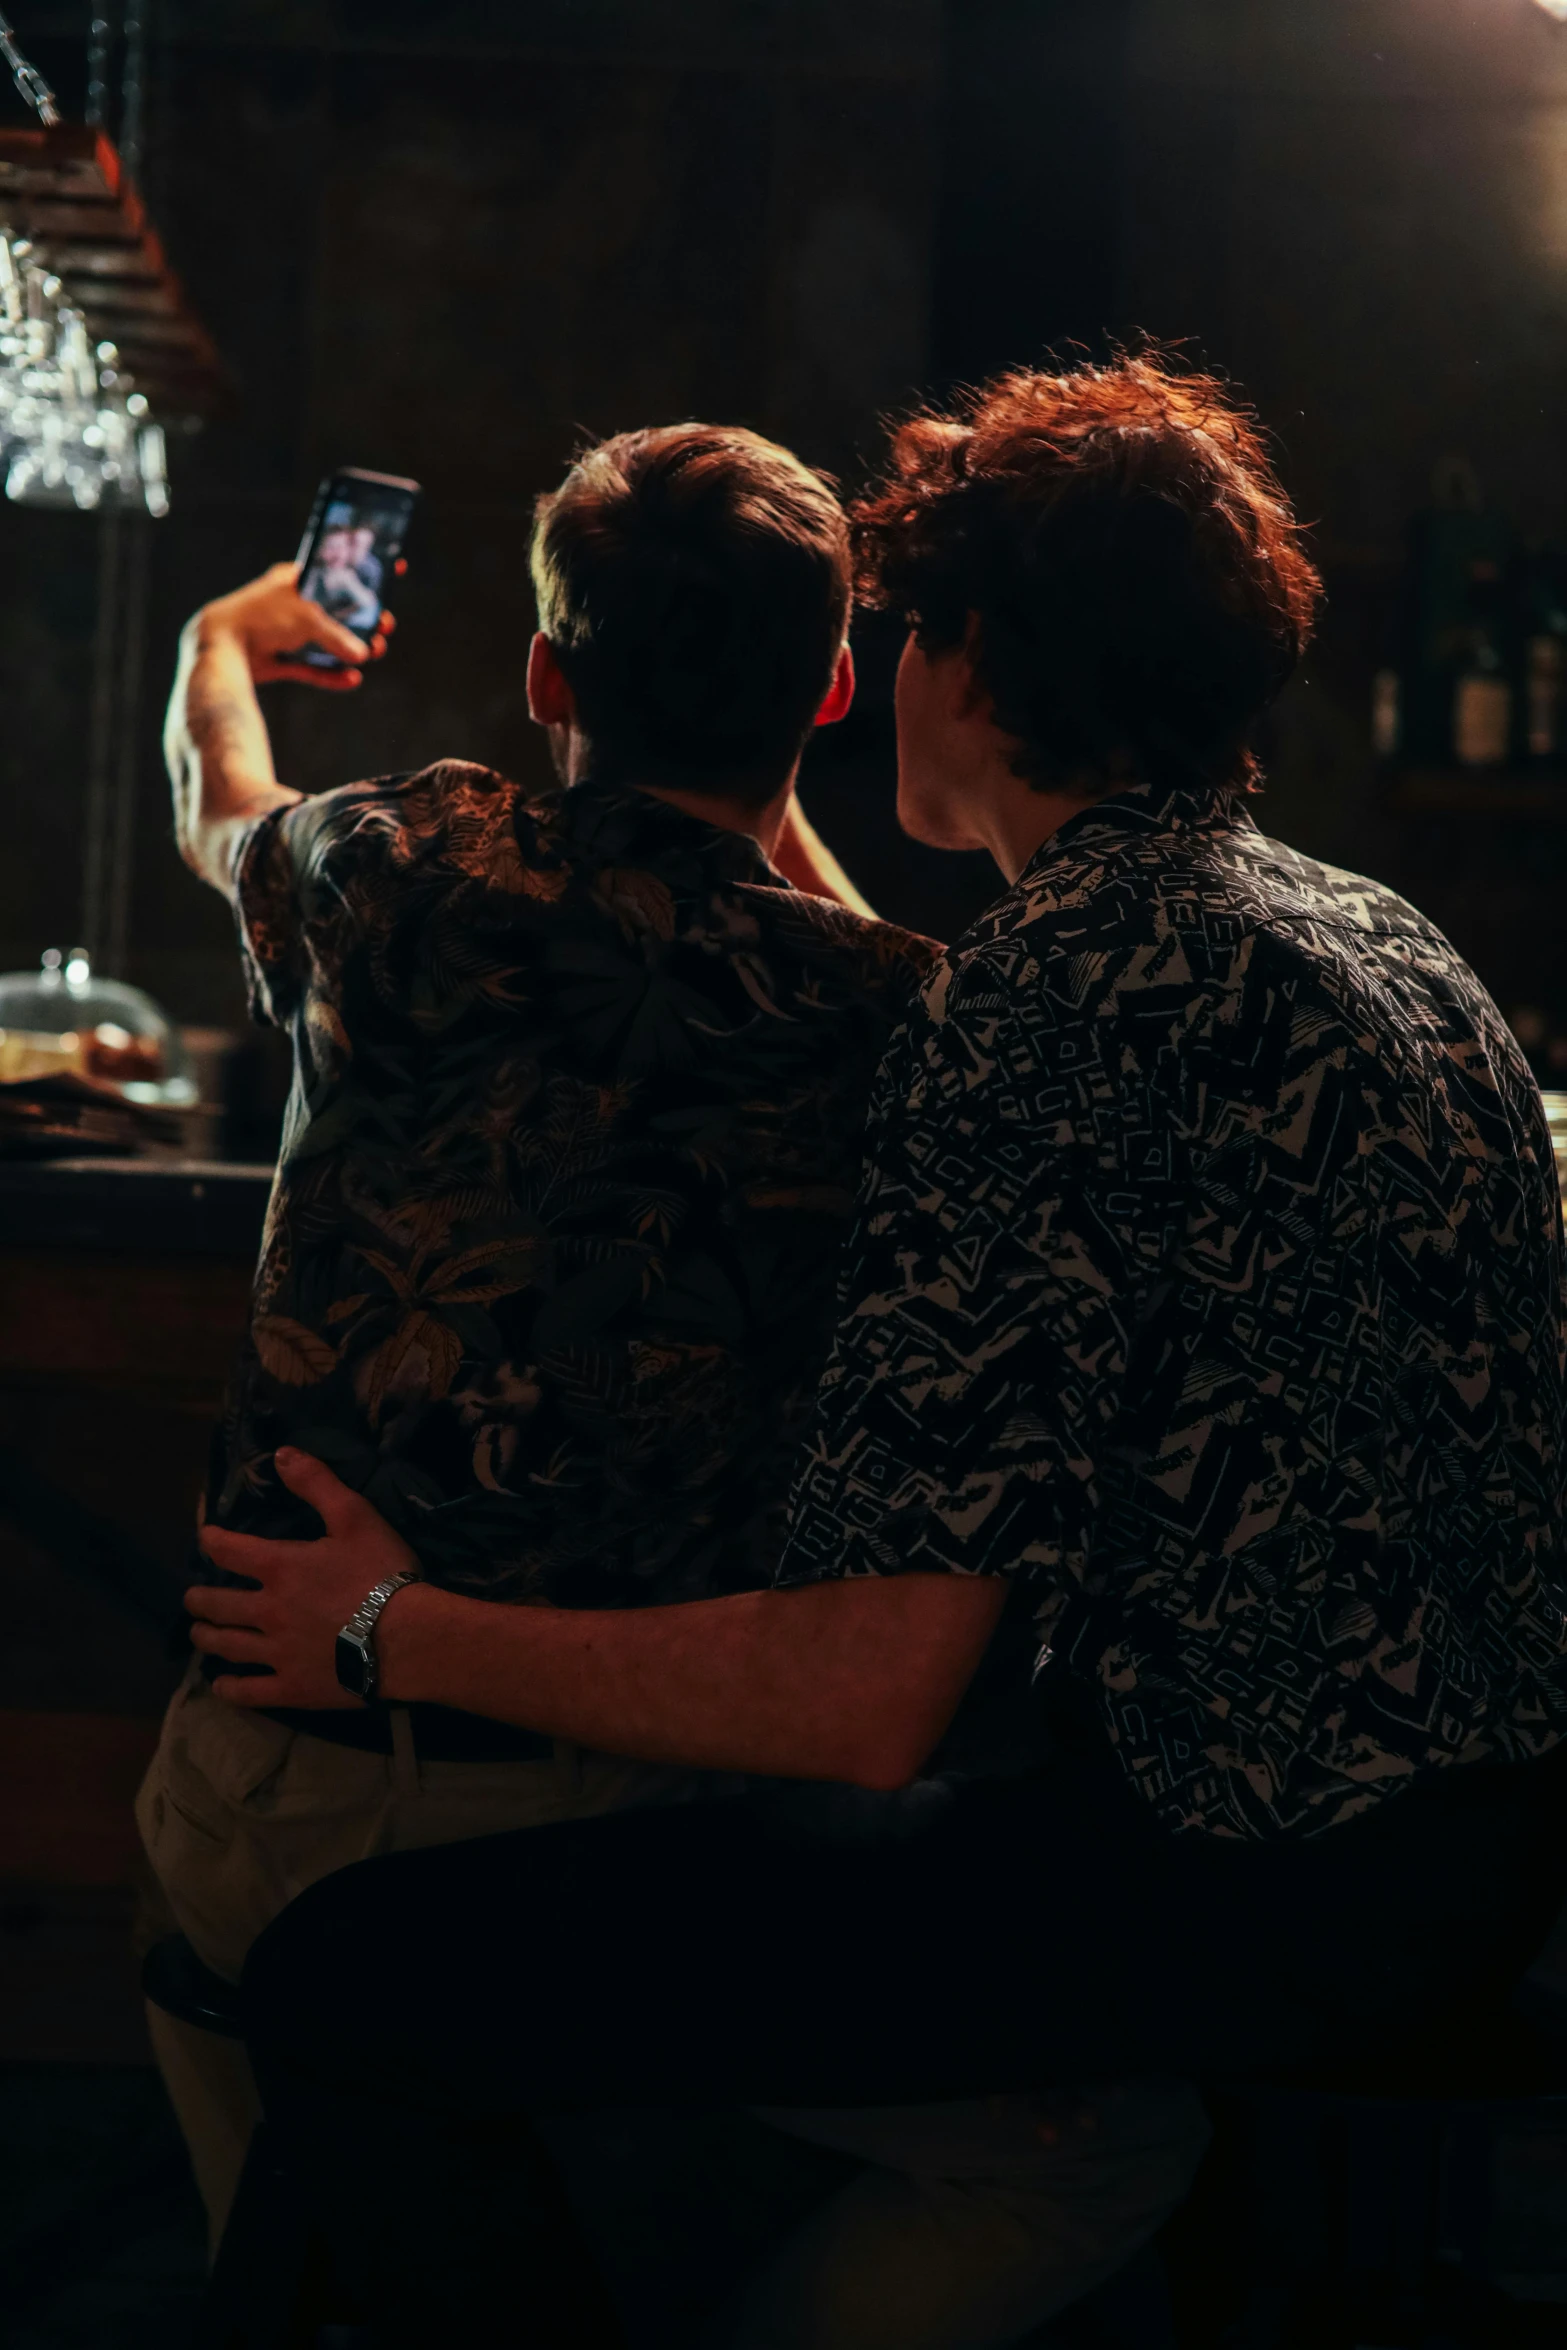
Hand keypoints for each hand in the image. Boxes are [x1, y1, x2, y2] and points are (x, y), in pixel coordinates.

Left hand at [187, 562, 395, 693]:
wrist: (221, 645)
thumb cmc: (262, 617)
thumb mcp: (307, 618)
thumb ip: (338, 636)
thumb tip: (362, 655)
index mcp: (297, 579)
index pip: (338, 570)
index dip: (366, 570)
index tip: (394, 566)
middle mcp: (292, 604)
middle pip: (337, 611)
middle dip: (365, 619)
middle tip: (386, 624)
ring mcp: (286, 633)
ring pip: (327, 642)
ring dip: (352, 648)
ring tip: (375, 652)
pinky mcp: (279, 660)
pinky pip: (312, 669)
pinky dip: (331, 675)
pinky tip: (352, 679)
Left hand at [187, 1449, 420, 1707]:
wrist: (406, 1637)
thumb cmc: (381, 1573)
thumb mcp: (355, 1516)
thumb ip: (317, 1483)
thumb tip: (281, 1453)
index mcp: (279, 1567)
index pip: (230, 1550)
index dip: (213, 1541)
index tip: (205, 1539)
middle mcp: (266, 1610)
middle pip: (218, 1605)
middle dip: (200, 1599)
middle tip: (193, 1598)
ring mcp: (276, 1653)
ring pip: (227, 1646)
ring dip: (208, 1637)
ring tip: (199, 1634)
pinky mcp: (291, 1687)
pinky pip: (249, 1692)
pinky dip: (230, 1688)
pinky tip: (221, 1684)